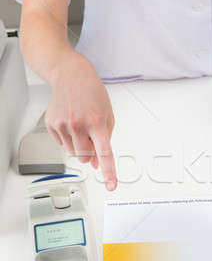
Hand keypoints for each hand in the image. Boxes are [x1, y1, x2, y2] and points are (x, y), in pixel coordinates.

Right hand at [45, 50, 116, 190]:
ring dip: (79, 145)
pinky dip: (68, 139)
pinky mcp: (51, 124)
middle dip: (91, 153)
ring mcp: (63, 125)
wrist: (70, 75)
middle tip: (91, 137)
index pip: (104, 154)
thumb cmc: (92, 93)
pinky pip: (62, 144)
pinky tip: (70, 123)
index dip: (109, 172)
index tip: (111, 185)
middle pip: (86, 157)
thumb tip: (97, 164)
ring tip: (81, 125)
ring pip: (73, 153)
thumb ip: (105, 141)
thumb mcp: (108, 115)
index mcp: (97, 122)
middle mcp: (78, 124)